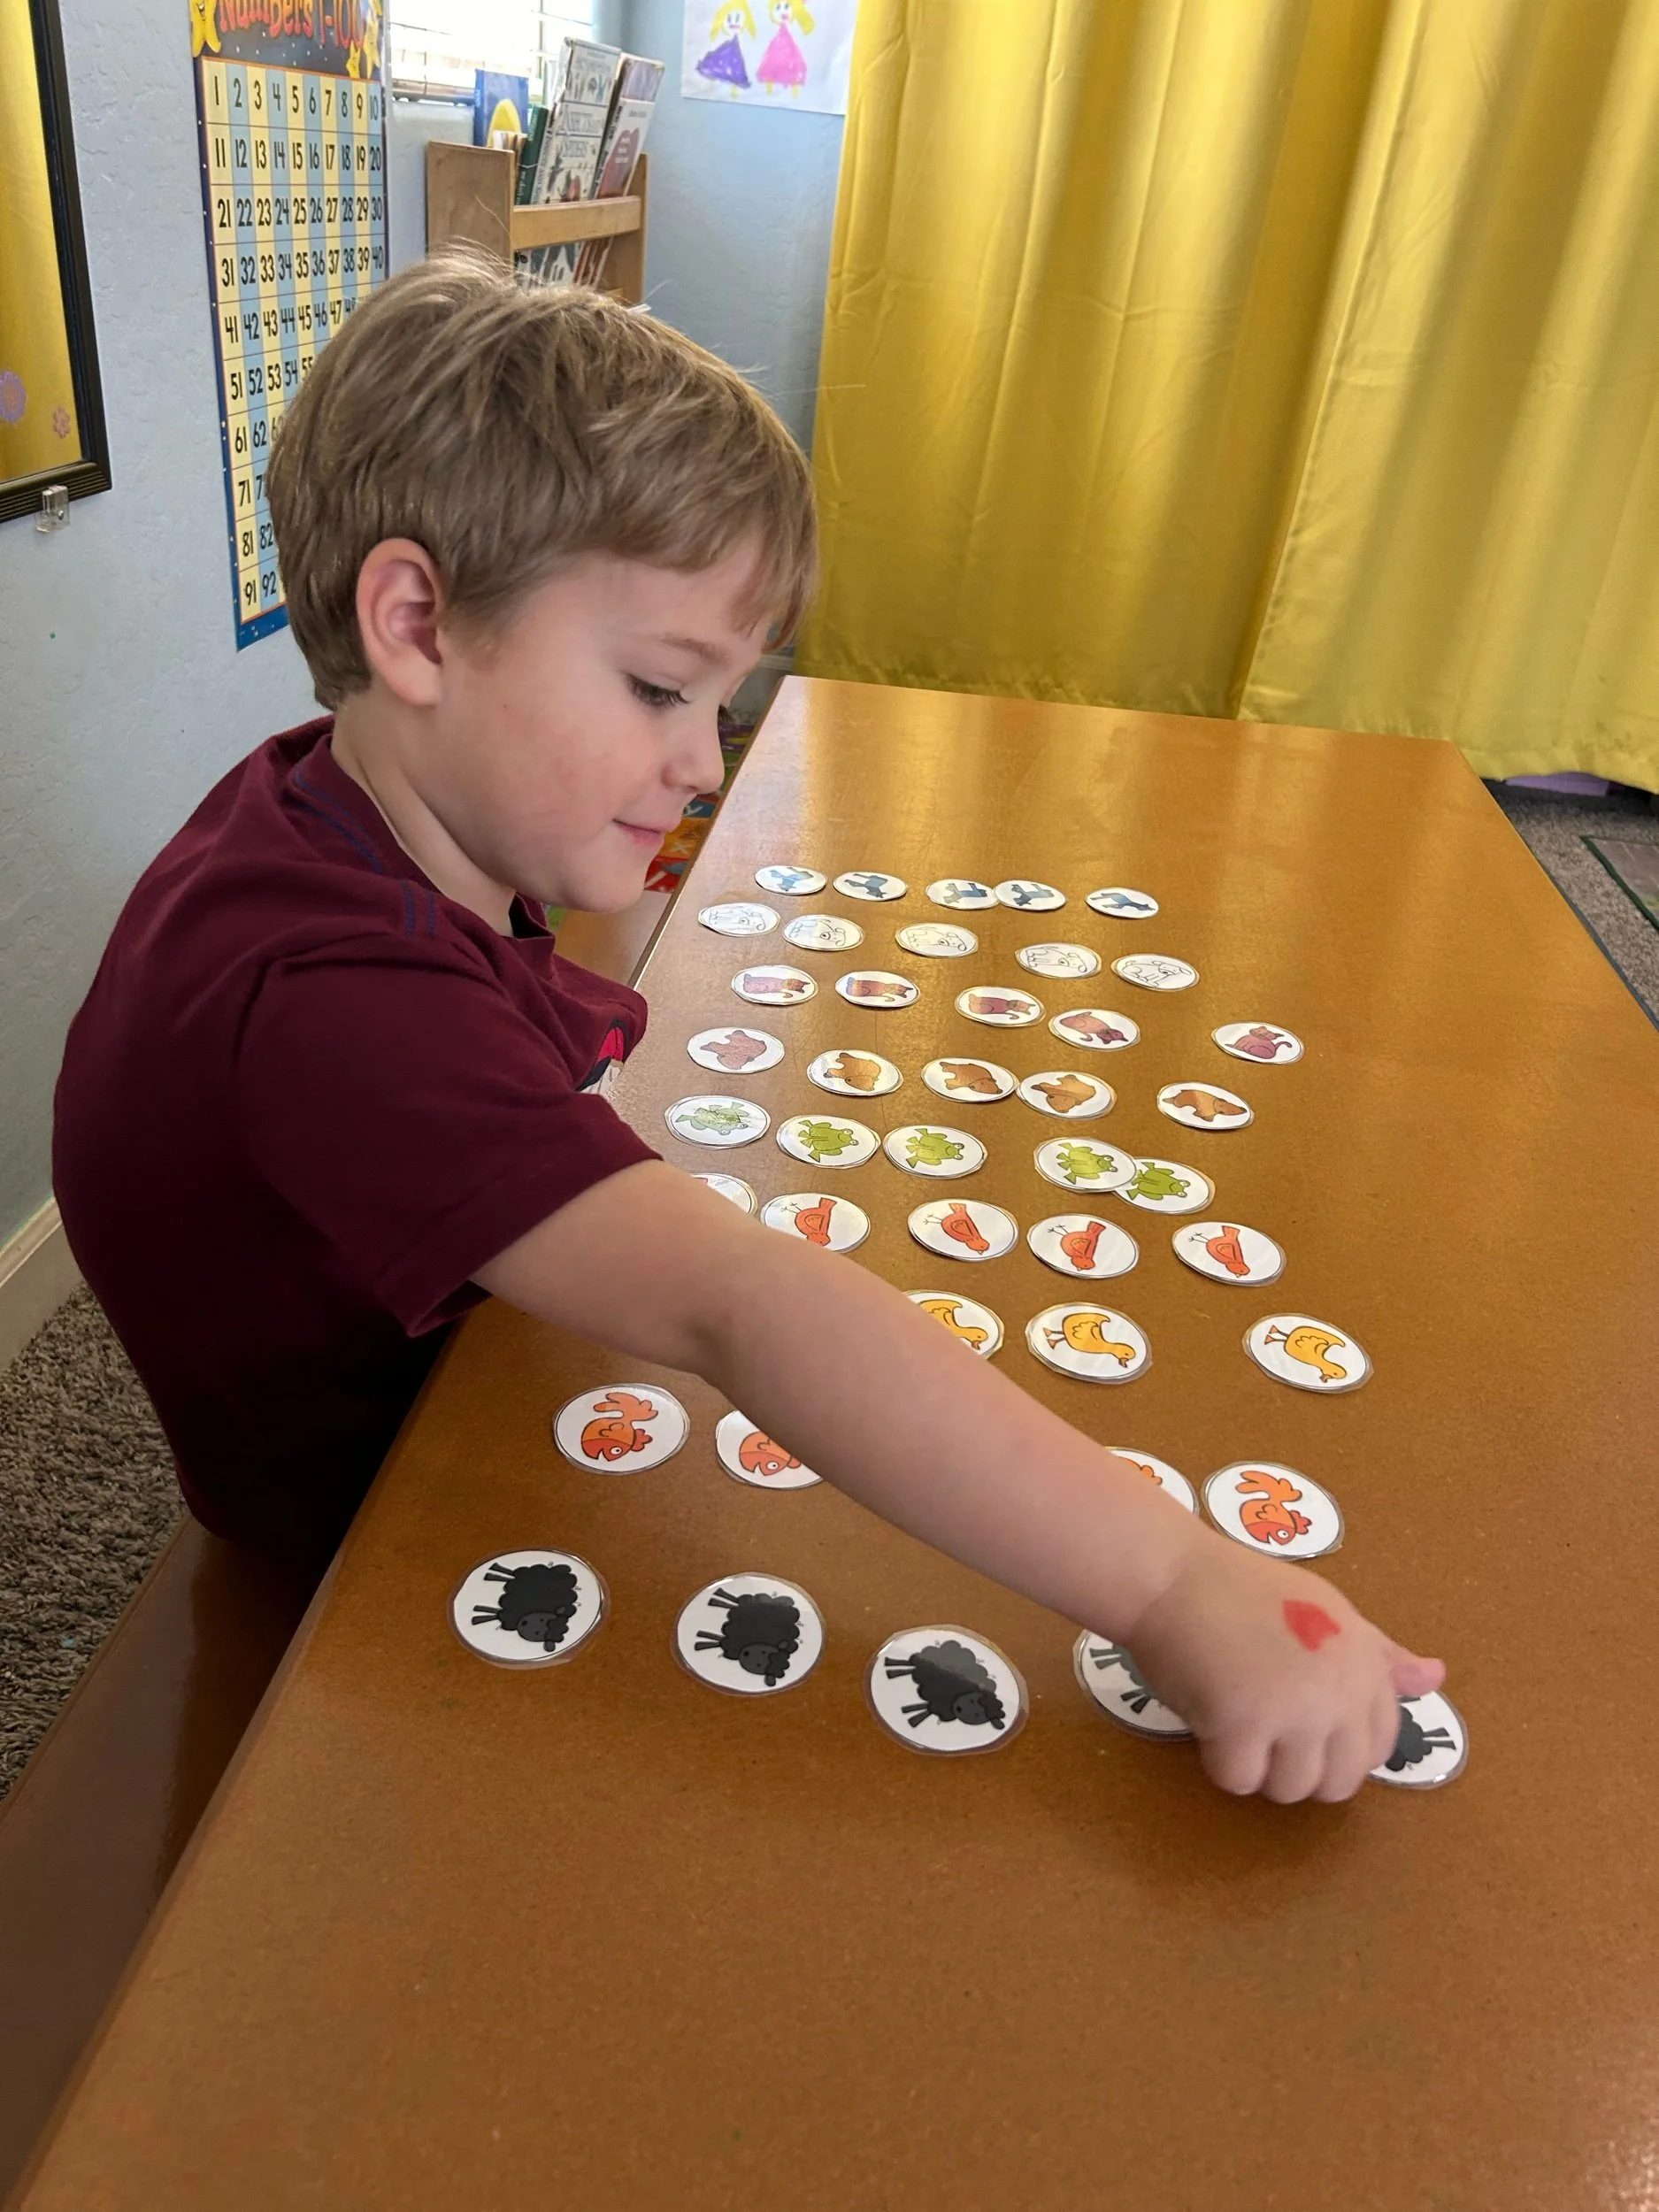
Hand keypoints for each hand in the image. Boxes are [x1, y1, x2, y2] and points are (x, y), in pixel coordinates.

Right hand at [1123, 1533, 1445, 1801]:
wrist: (1172, 1574)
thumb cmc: (1239, 1589)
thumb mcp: (1324, 1610)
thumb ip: (1378, 1654)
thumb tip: (1435, 1678)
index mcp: (1365, 1663)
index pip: (1378, 1747)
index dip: (1335, 1744)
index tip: (1299, 1715)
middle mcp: (1341, 1691)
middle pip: (1337, 1783)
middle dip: (1297, 1766)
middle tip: (1260, 1720)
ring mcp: (1295, 1709)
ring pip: (1290, 1790)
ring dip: (1257, 1765)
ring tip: (1233, 1711)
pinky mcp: (1243, 1724)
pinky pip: (1238, 1780)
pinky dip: (1218, 1759)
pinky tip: (1207, 1711)